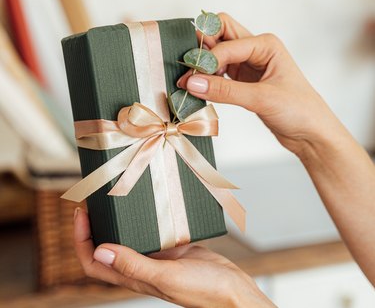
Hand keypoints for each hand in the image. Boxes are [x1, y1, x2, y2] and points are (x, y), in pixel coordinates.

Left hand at [74, 207, 275, 307]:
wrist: (232, 290)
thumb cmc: (203, 291)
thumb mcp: (166, 276)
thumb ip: (134, 266)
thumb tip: (100, 251)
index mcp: (134, 277)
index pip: (94, 262)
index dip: (81, 240)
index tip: (81, 214)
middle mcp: (141, 266)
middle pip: (107, 247)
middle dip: (96, 226)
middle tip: (95, 201)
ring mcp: (157, 256)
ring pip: (129, 237)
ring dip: (119, 221)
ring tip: (117, 199)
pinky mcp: (172, 247)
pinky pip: (152, 232)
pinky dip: (145, 219)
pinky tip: (150, 205)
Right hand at [177, 13, 345, 155]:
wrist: (311, 132)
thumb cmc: (299, 110)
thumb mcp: (262, 98)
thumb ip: (225, 91)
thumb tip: (192, 83)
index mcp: (265, 44)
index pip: (225, 44)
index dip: (206, 60)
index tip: (189, 79)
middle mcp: (255, 49)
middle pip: (220, 33)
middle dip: (202, 46)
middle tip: (188, 67)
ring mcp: (248, 64)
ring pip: (217, 52)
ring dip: (203, 63)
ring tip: (190, 82)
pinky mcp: (242, 81)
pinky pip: (219, 72)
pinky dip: (208, 78)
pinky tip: (201, 89)